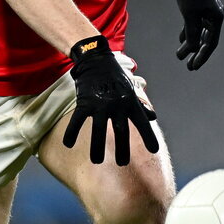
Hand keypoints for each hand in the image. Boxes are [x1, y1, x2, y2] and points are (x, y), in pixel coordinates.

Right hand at [62, 36, 159, 165]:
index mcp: (130, 102)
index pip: (142, 122)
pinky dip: (72, 132)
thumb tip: (153, 117)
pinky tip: (69, 144)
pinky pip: (77, 120)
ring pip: (98, 131)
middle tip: (123, 163)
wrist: (96, 59)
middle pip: (121, 131)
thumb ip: (141, 104)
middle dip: (122, 149)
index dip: (149, 136)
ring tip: (97, 161)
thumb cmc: (115, 76)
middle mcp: (117, 104)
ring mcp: (100, 104)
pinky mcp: (84, 102)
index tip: (154, 150)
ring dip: (97, 148)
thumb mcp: (131, 88)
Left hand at [171, 0, 223, 69]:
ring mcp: (205, 11)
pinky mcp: (197, 7)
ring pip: (199, 32)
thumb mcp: (189, 14)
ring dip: (191, 44)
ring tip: (182, 55)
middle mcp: (213, 16)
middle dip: (197, 53)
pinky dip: (188, 32)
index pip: (210, 43)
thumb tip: (192, 50)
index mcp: (216, 18)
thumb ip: (192, 33)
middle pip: (206, 39)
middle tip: (189, 67)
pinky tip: (181, 40)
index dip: (202, 56)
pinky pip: (194, 24)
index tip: (193, 67)